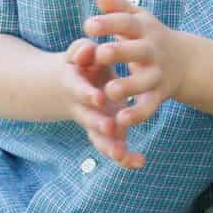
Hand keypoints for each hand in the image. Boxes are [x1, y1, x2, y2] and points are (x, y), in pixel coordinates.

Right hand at [58, 35, 130, 162]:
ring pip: (98, 138)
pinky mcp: (106, 131)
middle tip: (110, 128)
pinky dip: (125, 157)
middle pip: (87, 119)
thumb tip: (87, 50)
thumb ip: (82, 50)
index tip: (98, 97)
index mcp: (74, 85)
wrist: (72, 85)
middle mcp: (82, 107)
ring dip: (109, 146)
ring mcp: (93, 122)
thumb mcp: (79, 53)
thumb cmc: (81, 62)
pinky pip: (113, 146)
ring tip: (122, 154)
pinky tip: (140, 162)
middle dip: (98, 123)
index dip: (87, 94)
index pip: (78, 90)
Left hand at [76, 0, 200, 169]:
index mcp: (144, 30)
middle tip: (100, 54)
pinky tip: (121, 120)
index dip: (109, 24)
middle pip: (137, 51)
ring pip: (144, 82)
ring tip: (109, 90)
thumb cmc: (148, 37)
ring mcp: (157, 74)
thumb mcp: (136, 19)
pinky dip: (137, 114)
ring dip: (129, 86)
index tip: (88, 25)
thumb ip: (117, 8)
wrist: (185, 61)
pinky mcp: (158, 95)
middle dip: (120, 52)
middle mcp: (153, 51)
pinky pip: (149, 106)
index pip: (126, 23)